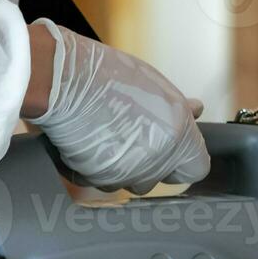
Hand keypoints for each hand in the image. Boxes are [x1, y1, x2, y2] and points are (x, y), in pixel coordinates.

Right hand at [24, 19, 209, 193]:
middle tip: (135, 134)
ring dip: (124, 167)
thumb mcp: (154, 83)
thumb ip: (178, 106)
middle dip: (151, 162)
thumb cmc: (108, 76)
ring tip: (110, 136)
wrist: (61, 80)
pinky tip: (90, 141)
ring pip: (129, 182)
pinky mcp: (92, 180)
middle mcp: (153, 163)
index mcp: (177, 138)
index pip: (196, 169)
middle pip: (160, 178)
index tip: (177, 151)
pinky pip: (99, 180)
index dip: (186, 160)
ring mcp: (122, 175)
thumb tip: (195, 111)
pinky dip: (96, 167)